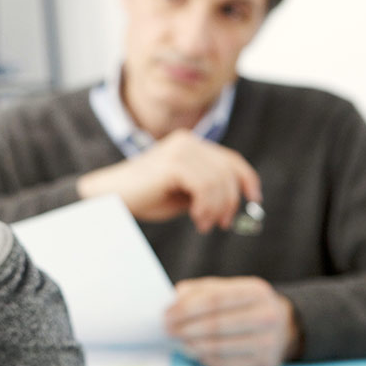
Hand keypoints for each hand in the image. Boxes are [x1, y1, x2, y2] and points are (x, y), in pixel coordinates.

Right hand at [76, 130, 261, 232]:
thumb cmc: (146, 197)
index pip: (230, 159)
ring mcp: (180, 150)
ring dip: (215, 208)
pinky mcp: (174, 163)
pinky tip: (196, 218)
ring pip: (218, 181)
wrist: (112, 197)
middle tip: (221, 223)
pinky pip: (205, 187)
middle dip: (230, 201)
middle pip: (228, 171)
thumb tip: (233, 202)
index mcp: (191, 144)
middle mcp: (188, 142)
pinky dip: (206, 207)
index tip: (254, 200)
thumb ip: (207, 190)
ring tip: (203, 224)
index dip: (247, 179)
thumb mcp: (184, 193)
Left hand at [164, 276, 300, 365]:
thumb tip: (174, 299)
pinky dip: (205, 358)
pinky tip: (194, 352)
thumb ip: (202, 290)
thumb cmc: (247, 304)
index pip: (215, 299)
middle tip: (167, 330)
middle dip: (186, 328)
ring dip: (192, 346)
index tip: (167, 314)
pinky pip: (226, 363)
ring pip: (219, 346)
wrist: (284, 325)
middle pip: (216, 324)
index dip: (187, 308)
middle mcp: (266, 315)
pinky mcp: (264, 363)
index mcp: (256, 291)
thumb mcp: (231, 288)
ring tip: (177, 342)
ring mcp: (268, 341)